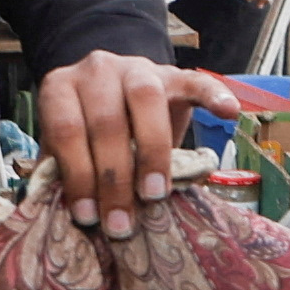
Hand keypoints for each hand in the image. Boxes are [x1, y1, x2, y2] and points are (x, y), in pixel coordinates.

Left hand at [37, 51, 240, 241]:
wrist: (112, 90)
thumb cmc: (86, 131)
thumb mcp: (65, 149)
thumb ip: (63, 173)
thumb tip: (67, 220)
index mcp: (61, 88)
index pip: (67, 129)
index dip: (77, 175)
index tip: (87, 215)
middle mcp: (96, 70)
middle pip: (107, 121)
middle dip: (114, 178)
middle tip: (122, 222)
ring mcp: (137, 67)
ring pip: (145, 99)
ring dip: (151, 151)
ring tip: (155, 194)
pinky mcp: (173, 74)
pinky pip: (196, 80)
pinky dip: (214, 95)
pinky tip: (229, 113)